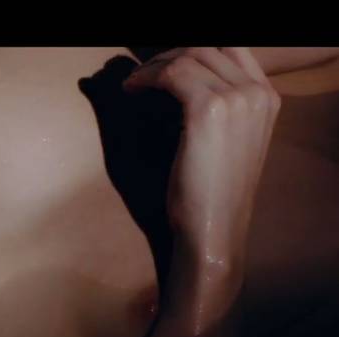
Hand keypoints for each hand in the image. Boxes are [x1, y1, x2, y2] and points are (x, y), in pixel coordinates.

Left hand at [124, 47, 280, 267]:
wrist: (213, 229)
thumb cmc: (210, 194)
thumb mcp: (222, 142)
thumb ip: (213, 108)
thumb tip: (171, 80)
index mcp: (266, 98)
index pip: (229, 50)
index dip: (190, 52)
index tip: (161, 68)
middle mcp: (257, 93)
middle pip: (206, 48)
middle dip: (167, 56)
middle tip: (140, 75)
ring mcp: (237, 98)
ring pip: (186, 56)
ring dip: (152, 67)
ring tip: (132, 85)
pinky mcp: (208, 109)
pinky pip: (170, 73)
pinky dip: (145, 78)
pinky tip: (130, 91)